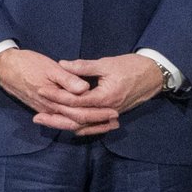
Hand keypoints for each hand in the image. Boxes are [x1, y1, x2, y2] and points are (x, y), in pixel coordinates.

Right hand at [0, 48, 117, 134]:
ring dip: (88, 126)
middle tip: (114, 121)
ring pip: (69, 124)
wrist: (4, 67)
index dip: (98, 114)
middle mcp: (50, 110)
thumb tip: (84, 89)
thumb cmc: (27, 64)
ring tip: (104, 124)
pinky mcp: (42, 108)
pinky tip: (82, 121)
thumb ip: (67, 79)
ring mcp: (45, 111)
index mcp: (54, 100)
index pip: (80, 113)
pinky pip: (61, 121)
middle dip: (97, 123)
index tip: (114, 112)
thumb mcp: (49, 67)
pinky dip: (74, 123)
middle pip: (77, 122)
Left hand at [50, 54, 165, 130]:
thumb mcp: (106, 64)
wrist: (154, 75)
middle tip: (37, 117)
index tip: (42, 91)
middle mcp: (108, 110)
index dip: (57, 97)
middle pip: (78, 119)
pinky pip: (95, 125)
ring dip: (66, 124)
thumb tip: (61, 64)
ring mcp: (111, 114)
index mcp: (105, 97)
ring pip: (86, 125)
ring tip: (47, 122)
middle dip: (57, 118)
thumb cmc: (131, 66)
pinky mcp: (113, 114)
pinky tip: (68, 126)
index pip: (76, 102)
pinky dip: (81, 127)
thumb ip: (83, 67)